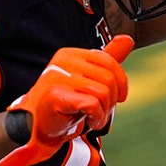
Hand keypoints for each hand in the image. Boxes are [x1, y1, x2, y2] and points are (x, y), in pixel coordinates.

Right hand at [0, 35, 133, 165]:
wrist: (38, 126)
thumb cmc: (66, 103)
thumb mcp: (88, 79)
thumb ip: (107, 60)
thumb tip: (127, 39)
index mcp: (71, 54)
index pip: (108, 61)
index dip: (121, 81)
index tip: (120, 97)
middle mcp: (63, 61)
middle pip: (108, 78)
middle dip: (112, 100)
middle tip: (102, 112)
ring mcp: (57, 77)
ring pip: (102, 92)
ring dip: (104, 112)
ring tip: (96, 119)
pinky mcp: (55, 96)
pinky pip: (91, 104)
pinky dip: (97, 117)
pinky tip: (91, 122)